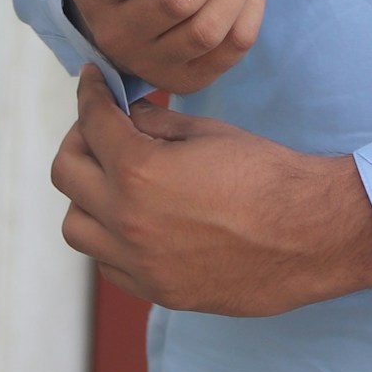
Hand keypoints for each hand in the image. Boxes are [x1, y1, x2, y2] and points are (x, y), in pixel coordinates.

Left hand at [51, 68, 371, 312]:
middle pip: (66, 174)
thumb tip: (126, 116)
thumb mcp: (206, 131)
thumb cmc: (263, 172)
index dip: (89, 93)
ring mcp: (137, 262)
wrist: (305, 233)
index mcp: (139, 171)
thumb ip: (155, 124)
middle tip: (101, 128)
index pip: (91, 122)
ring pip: (75, 226)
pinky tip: (137, 218)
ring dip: (87, 195)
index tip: (92, 81)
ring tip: (116, 178)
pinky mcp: (154, 291)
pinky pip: (106, 263)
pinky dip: (109, 238)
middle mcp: (126, 221)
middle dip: (79, 140)